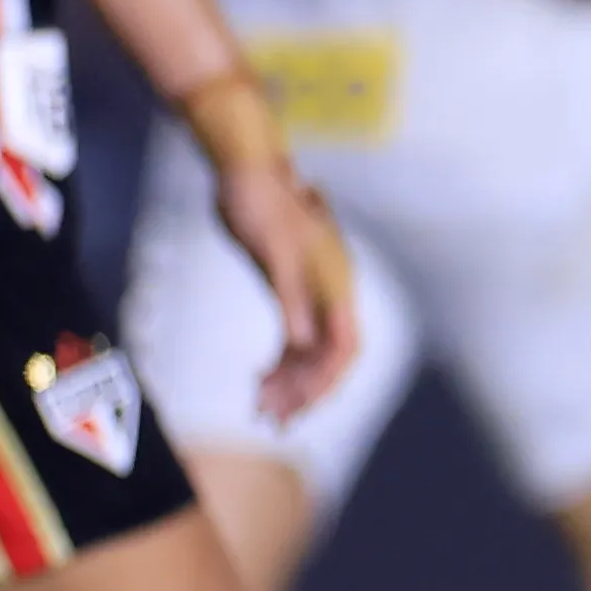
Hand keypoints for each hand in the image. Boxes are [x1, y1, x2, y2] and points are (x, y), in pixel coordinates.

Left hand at [214, 153, 360, 424]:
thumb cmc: (261, 205)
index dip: (327, 379)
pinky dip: (278, 364)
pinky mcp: (291, 291)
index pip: (344, 344)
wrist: (246, 171)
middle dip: (305, 390)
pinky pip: (292, 340)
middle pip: (328, 355)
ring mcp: (312, 292)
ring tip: (261, 410)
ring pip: (309, 353)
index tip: (304, 406)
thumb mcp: (274, 252)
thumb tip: (301, 341)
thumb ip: (291, 298)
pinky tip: (257, 380)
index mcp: (335, 282)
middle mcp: (331, 291)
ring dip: (289, 383)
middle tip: (275, 419)